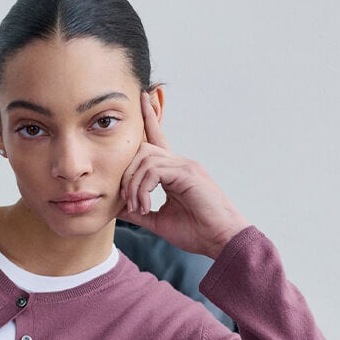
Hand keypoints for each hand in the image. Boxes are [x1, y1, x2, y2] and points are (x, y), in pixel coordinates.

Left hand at [119, 86, 251, 257]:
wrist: (222, 241)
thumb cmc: (198, 233)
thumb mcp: (160, 221)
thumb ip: (139, 211)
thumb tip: (118, 207)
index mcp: (175, 172)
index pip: (158, 139)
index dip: (149, 118)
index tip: (142, 98)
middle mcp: (181, 164)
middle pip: (143, 148)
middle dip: (127, 173)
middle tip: (127, 201)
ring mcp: (186, 166)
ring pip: (145, 159)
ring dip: (134, 185)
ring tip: (138, 207)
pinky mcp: (188, 173)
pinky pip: (154, 170)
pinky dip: (143, 188)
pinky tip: (145, 205)